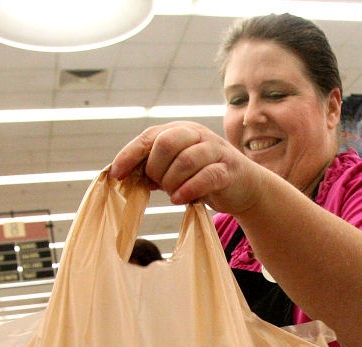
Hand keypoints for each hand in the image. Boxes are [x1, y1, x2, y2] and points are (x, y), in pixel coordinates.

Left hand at [109, 121, 265, 213]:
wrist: (244, 187)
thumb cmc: (204, 177)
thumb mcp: (176, 170)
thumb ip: (154, 169)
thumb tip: (123, 174)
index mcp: (181, 131)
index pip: (149, 137)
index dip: (129, 155)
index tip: (116, 174)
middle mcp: (197, 135)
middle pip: (166, 144)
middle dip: (156, 169)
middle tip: (158, 185)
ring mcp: (215, 150)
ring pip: (185, 160)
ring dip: (172, 182)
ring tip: (173, 194)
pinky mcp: (228, 169)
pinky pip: (205, 176)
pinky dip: (189, 190)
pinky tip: (181, 199)